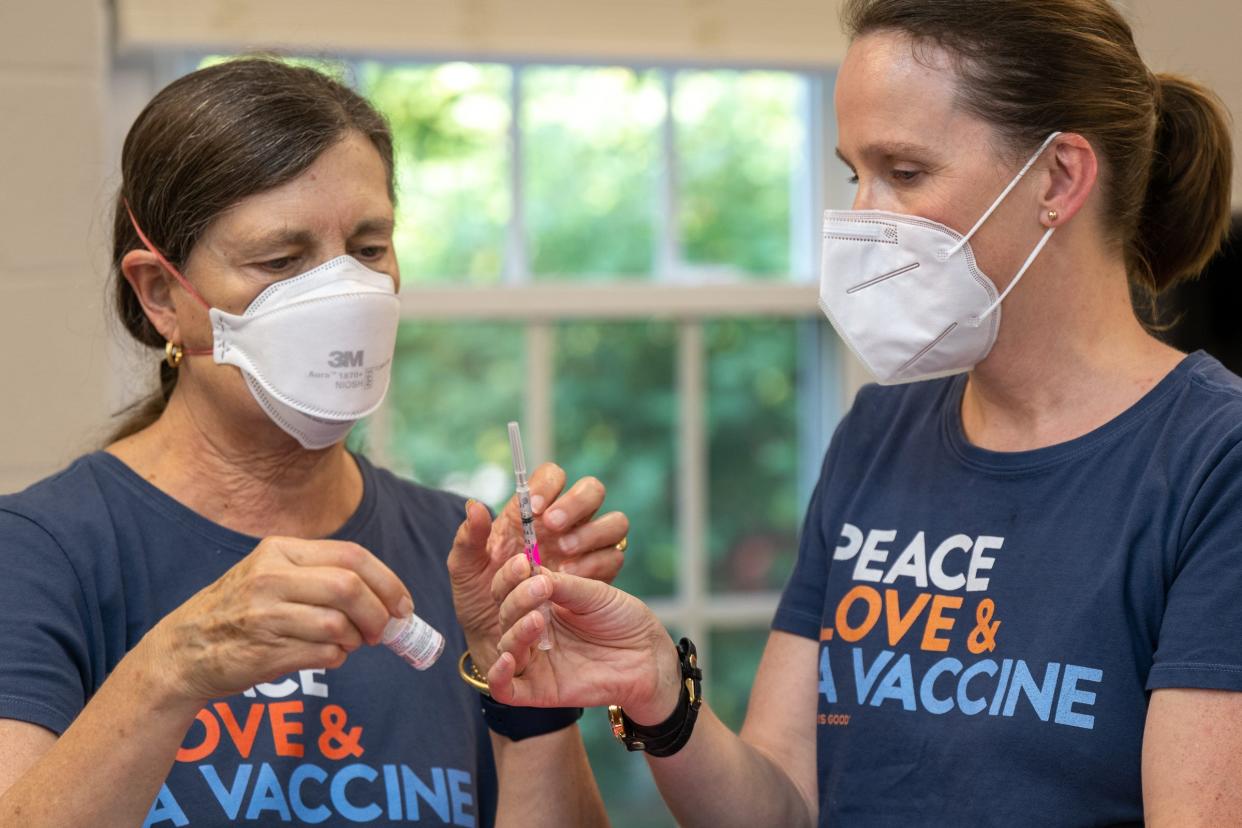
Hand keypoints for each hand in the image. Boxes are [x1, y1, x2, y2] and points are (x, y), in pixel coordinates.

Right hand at [145, 537, 410, 704]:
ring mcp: (265, 615)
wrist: (183, 651)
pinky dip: (337, 658)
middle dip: (378, 613)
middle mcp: (271, 577)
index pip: (352, 556)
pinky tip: (327, 655)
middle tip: (384, 630)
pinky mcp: (264, 652)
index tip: (403, 604)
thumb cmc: (241, 610)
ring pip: (338, 624)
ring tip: (349, 643)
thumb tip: (386, 594)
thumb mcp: (273, 574)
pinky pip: (324, 654)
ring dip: (356, 639)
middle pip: (349, 588)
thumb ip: (322, 574)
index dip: (388, 581)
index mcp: (280, 551)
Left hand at [447, 463, 628, 672]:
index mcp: (531, 513)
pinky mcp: (601, 574)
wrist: (498, 641)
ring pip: (613, 522)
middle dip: (575, 504)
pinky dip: (596, 565)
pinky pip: (614, 557)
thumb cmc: (479, 599)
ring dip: (590, 534)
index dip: (547, 486)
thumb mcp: (465, 570)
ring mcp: (587, 547)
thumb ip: (468, 538)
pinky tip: (571, 579)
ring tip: (562, 556)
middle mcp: (565, 524)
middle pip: (592, 490)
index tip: (532, 510)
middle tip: (552, 527)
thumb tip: (474, 505)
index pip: (552, 477)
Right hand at [486, 555, 682, 724]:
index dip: (510, 576)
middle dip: (517, 598)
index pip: (509, 589)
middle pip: (504, 615)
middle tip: (539, 587)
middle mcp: (532, 632)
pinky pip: (505, 690)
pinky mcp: (539, 691)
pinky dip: (498, 675)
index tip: (522, 562)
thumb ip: (561, 585)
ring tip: (538, 617)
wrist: (650, 657)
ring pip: (505, 646)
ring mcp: (535, 662)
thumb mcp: (594, 594)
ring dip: (514, 630)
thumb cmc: (623, 620)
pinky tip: (508, 658)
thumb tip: (529, 569)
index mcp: (541, 604)